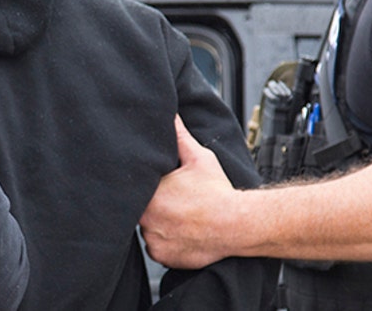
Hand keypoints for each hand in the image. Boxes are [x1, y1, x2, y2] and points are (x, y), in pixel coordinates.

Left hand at [139, 115, 240, 268]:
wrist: (238, 224)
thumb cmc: (218, 192)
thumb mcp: (198, 158)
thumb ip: (179, 136)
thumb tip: (171, 115)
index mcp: (148, 194)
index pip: (133, 190)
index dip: (144, 188)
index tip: (159, 189)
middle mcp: (146, 219)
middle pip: (138, 210)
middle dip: (152, 205)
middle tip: (172, 202)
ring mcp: (153, 239)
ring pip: (147, 229)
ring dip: (158, 224)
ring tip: (179, 217)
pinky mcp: (162, 256)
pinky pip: (157, 248)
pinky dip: (166, 242)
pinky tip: (181, 231)